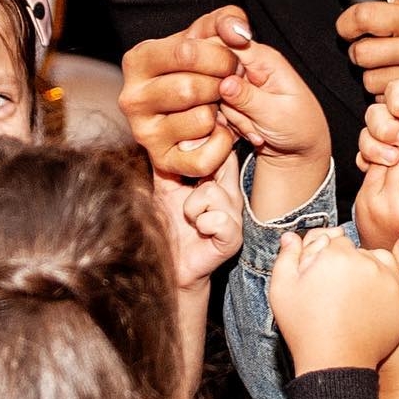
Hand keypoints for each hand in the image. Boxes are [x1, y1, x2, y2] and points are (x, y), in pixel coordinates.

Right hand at [119, 7, 246, 177]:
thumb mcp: (212, 33)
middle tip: (228, 84)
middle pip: (191, 88)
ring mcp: (145, 133)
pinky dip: (223, 144)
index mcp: (137, 60)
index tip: (232, 61)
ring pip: (200, 121)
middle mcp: (132, 98)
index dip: (220, 56)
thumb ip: (226, 21)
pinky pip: (205, 158)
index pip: (185, 54)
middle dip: (222, 85)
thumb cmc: (206, 64)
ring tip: (216, 105)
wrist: (207, 108)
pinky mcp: (163, 162)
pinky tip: (217, 131)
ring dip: (222, 113)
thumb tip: (237, 32)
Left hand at [152, 154, 242, 288]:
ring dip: (191, 206)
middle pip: (225, 162)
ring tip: (189, 218)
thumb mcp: (166, 186)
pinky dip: (201, 224)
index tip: (185, 143)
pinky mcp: (233, 237)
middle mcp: (231, 194)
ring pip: (212, 192)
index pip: (223, 147)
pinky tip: (199, 231)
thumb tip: (164, 133)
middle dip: (198, 169)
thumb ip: (168, 161)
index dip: (206, 141)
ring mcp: (234, 216)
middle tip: (184, 183)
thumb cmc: (170, 225)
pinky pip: (216, 219)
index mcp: (218, 180)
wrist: (171, 265)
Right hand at [212, 27, 332, 217]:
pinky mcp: (233, 101)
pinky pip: (217, 109)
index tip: (218, 86)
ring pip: (214, 94)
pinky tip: (253, 132)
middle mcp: (250, 67)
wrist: (300, 151)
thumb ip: (247, 97)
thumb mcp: (276, 113)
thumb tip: (224, 83)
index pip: (228, 41)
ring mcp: (240, 84)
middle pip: (215, 70)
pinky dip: (232, 125)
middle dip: (226, 99)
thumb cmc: (300, 128)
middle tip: (251, 118)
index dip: (214, 58)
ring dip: (234, 117)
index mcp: (265, 59)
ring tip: (258, 128)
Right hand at [268, 228, 398, 375]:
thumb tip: (291, 235)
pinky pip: (398, 281)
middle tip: (339, 288)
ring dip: (372, 270)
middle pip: (359, 251)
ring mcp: (388, 281)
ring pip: (382, 261)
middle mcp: (366, 263)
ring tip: (357, 294)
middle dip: (350, 263)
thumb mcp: (283, 290)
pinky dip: (388, 287)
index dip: (328, 258)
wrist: (335, 365)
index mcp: (337, 255)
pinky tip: (372, 304)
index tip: (324, 276)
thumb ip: (287, 257)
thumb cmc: (304, 328)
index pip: (335, 242)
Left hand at [337, 2, 398, 98]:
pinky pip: (383, 98)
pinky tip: (398, 80)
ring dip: (372, 75)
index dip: (347, 23)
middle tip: (372, 49)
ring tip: (388, 66)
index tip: (346, 27)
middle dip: (359, 51)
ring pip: (368, 80)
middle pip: (361, 53)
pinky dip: (385, 92)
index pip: (364, 16)